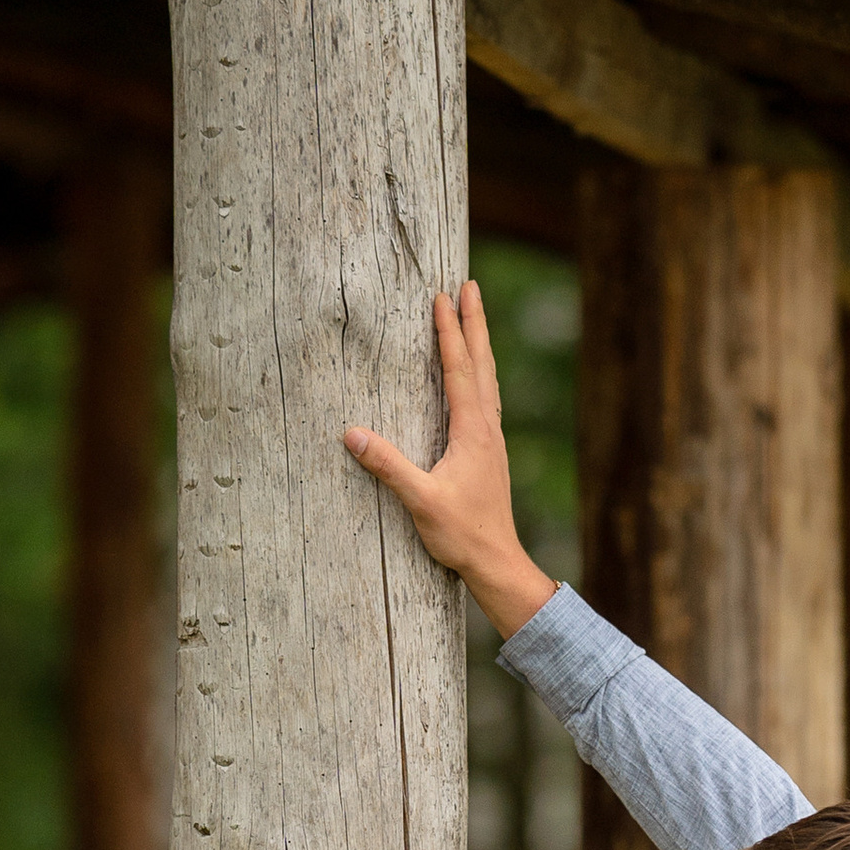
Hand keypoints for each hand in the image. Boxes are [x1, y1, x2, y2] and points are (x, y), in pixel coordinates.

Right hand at [343, 281, 558, 642]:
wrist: (497, 561)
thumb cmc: (461, 535)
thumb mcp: (420, 501)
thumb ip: (388, 466)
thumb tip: (351, 435)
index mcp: (472, 432)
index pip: (460, 370)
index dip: (449, 333)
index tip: (442, 297)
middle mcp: (487, 428)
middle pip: (482, 363)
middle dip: (474, 322)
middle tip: (469, 287)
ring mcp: (493, 440)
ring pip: (489, 379)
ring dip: (480, 344)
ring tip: (473, 318)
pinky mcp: (491, 453)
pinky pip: (487, 399)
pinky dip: (481, 374)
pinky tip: (477, 378)